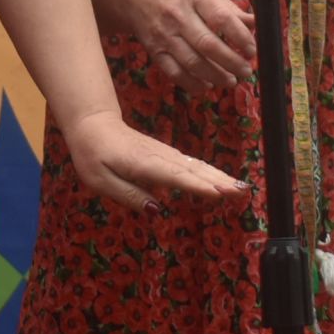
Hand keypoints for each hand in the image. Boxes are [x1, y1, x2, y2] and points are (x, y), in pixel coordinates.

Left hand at [62, 109, 249, 210]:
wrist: (93, 124)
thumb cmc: (92, 155)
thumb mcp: (99, 180)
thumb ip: (127, 194)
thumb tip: (155, 209)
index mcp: (142, 163)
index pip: (174, 176)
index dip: (197, 185)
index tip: (219, 193)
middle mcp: (158, 156)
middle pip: (192, 169)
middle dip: (218, 181)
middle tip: (241, 192)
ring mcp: (163, 153)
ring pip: (194, 165)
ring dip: (218, 176)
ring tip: (240, 187)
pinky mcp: (164, 154)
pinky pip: (189, 164)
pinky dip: (208, 171)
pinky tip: (221, 179)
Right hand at [124, 0, 255, 90]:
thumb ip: (228, 7)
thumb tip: (255, 24)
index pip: (221, 18)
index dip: (240, 37)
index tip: (252, 50)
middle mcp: (176, 13)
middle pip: (208, 45)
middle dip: (231, 62)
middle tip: (246, 71)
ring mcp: (163, 34)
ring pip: (192, 63)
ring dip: (216, 76)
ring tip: (231, 81)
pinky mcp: (154, 50)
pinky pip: (174, 73)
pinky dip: (192, 84)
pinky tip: (207, 86)